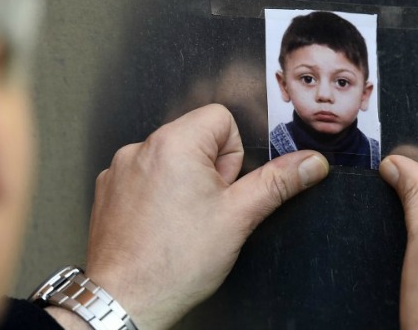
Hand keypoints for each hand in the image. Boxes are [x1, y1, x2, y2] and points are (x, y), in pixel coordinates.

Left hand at [84, 104, 328, 329]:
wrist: (126, 298)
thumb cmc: (175, 262)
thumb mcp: (238, 217)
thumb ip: (278, 182)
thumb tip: (309, 162)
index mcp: (174, 143)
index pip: (220, 118)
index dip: (232, 154)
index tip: (224, 186)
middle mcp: (141, 148)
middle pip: (195, 137)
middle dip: (209, 169)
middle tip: (206, 208)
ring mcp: (120, 167)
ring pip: (169, 158)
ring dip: (182, 180)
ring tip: (182, 220)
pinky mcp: (108, 187)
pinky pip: (143, 174)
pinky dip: (156, 192)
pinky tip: (160, 222)